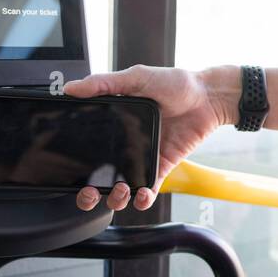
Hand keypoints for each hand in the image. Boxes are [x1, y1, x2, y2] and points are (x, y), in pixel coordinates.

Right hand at [63, 64, 238, 211]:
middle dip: (91, 193)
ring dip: (116, 198)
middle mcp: (126, 143)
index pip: (88, 147)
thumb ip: (104, 83)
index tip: (70, 172)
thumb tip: (71, 88)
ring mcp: (144, 157)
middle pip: (101, 176)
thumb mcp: (136, 77)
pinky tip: (142, 194)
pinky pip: (149, 188)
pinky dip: (144, 198)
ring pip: (123, 188)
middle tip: (90, 192)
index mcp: (114, 123)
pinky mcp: (163, 165)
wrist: (207, 96)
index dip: (76, 165)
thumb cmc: (174, 83)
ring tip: (119, 192)